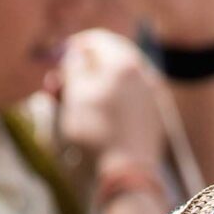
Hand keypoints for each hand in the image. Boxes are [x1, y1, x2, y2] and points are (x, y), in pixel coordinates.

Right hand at [53, 29, 169, 193]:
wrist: (127, 173)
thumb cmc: (97, 132)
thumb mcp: (76, 95)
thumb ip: (74, 68)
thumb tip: (76, 54)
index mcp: (125, 62)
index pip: (98, 39)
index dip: (75, 45)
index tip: (58, 57)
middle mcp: (144, 74)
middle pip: (110, 61)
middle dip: (82, 70)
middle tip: (60, 83)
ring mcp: (152, 97)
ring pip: (118, 83)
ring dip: (93, 88)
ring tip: (71, 104)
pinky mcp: (154, 118)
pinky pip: (128, 101)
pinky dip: (109, 103)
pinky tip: (95, 117)